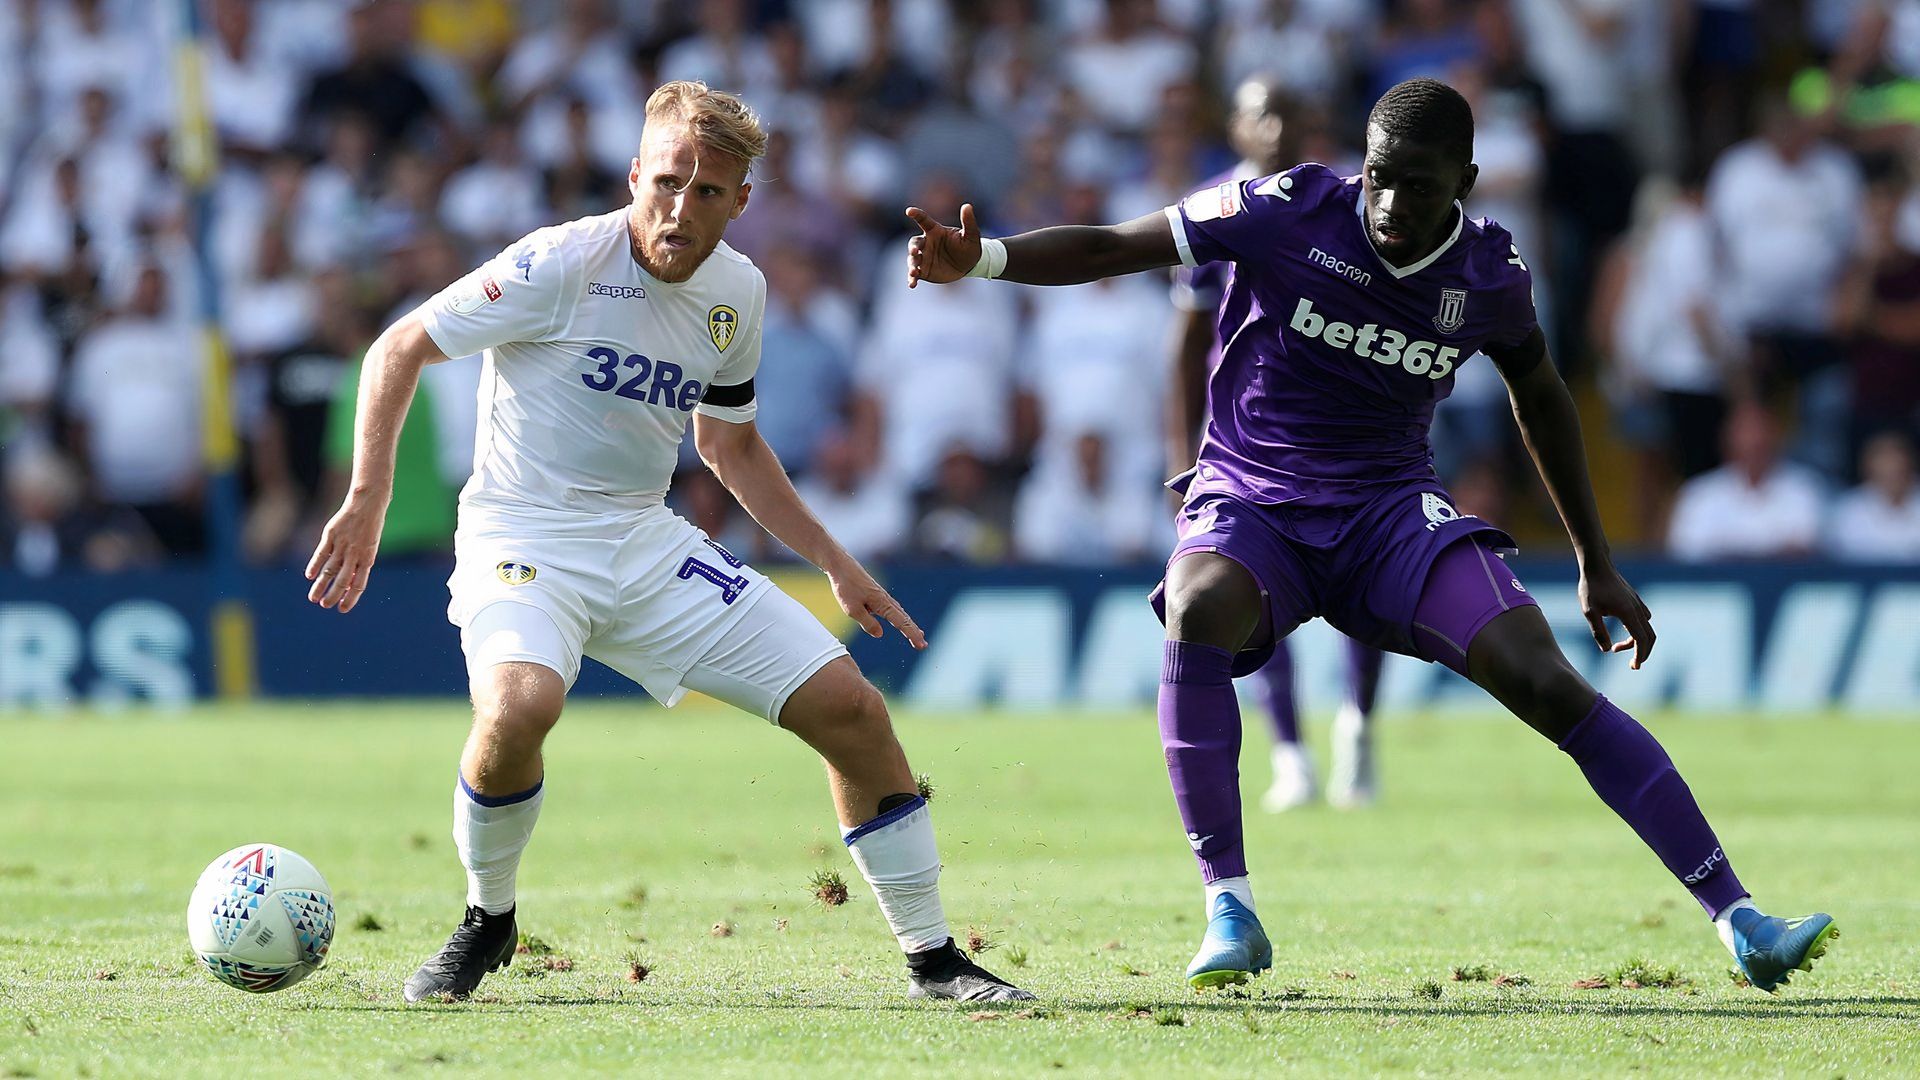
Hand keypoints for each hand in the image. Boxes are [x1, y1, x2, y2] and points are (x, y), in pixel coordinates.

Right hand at [305, 494, 386, 612]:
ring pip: (330, 570)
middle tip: (325, 605)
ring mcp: (343, 544)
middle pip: (343, 580)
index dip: (350, 598)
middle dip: (333, 595)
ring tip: (313, 598)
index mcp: (368, 558)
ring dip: (321, 585)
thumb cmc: (369, 527)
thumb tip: (348, 583)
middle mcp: (355, 554)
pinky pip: (322, 553)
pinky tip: (309, 576)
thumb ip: (359, 564)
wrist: (368, 503)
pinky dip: (315, 565)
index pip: (359, 584)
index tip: (342, 609)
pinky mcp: (331, 535)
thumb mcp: (369, 547)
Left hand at [829, 558, 926, 648]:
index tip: (922, 645)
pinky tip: (900, 619)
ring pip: (900, 613)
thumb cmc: (846, 587)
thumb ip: (867, 623)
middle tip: (923, 645)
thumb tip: (880, 634)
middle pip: (905, 618)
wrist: (841, 565)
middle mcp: (886, 600)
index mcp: (882, 604)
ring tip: (918, 634)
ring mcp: (882, 596)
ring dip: (909, 624)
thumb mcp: (853, 610)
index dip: (912, 635)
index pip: (902, 623)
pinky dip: (900, 616)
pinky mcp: (876, 594)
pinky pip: (892, 608)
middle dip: (914, 632)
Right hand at [904, 203, 981, 287]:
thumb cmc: (969, 247)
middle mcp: (927, 243)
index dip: (916, 214)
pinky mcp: (924, 271)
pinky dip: (912, 278)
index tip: (909, 211)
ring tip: (914, 272)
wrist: (970, 266)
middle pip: (914, 243)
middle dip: (913, 247)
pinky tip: (912, 284)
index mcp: (935, 231)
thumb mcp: (972, 235)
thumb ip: (968, 221)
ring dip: (911, 264)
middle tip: (915, 251)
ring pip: (912, 259)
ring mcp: (924, 257)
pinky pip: (915, 274)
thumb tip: (967, 206)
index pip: (923, 220)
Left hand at [1579, 560, 1654, 669]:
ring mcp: (1638, 604)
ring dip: (1636, 642)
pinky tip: (1622, 630)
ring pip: (1646, 628)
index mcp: (1628, 613)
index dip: (1640, 655)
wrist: (1596, 566)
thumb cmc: (1591, 588)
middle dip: (1642, 652)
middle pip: (1649, 636)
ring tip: (1615, 647)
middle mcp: (1637, 609)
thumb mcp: (1589, 611)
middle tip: (1632, 664)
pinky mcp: (1635, 600)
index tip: (1634, 666)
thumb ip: (1598, 631)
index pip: (1641, 639)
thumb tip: (1606, 650)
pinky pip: (1643, 620)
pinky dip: (1637, 630)